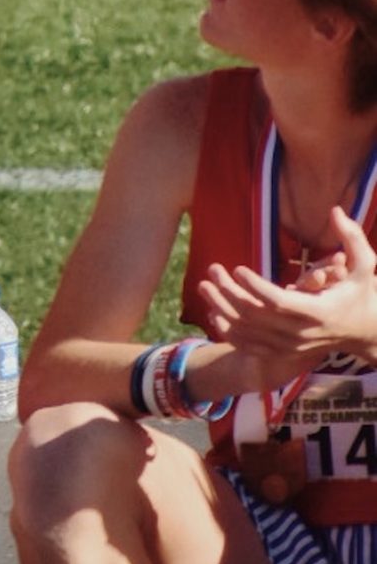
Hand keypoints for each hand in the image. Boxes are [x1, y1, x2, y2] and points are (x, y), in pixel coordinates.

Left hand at [197, 206, 376, 376]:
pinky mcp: (283, 353)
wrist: (365, 333)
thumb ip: (352, 237)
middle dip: (229, 292)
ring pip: (248, 332)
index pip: (279, 302)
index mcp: (318, 312)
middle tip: (212, 270)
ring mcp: (291, 346)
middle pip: (256, 316)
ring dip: (222, 309)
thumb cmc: (362, 294)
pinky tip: (214, 314)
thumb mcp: (366, 265)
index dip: (256, 287)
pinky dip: (229, 332)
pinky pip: (249, 347)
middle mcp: (302, 333)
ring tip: (203, 286)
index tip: (237, 269)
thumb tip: (336, 210)